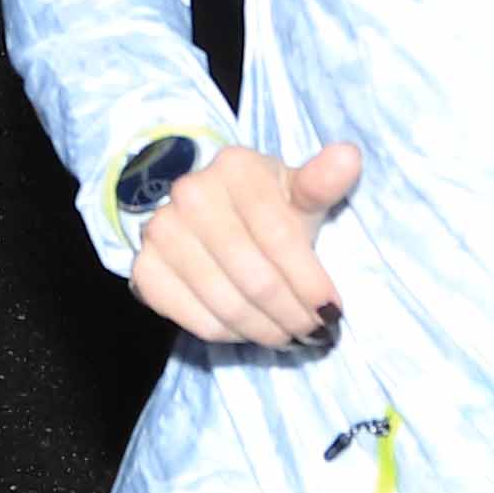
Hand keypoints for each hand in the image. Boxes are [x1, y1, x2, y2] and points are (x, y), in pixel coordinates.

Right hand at [130, 139, 360, 352]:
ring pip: (226, 304)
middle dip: (291, 315)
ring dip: (265, 330)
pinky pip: (193, 319)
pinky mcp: (144, 267)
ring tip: (286, 334)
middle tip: (311, 332)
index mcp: (236, 168)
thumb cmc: (266, 207)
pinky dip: (228, 335)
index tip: (332, 310)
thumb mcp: (298, 193)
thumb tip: (349, 157)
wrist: (207, 215)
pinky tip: (248, 329)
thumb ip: (322, 183)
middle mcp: (191, 193)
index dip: (310, 282)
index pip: (280, 238)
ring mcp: (161, 230)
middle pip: (255, 278)